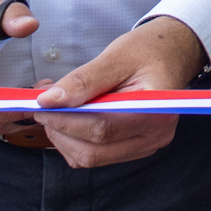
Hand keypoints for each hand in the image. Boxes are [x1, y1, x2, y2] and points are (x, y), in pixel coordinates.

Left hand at [31, 17, 206, 167]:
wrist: (170, 56)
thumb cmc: (147, 52)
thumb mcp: (115, 57)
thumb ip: (83, 80)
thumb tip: (48, 101)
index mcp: (155, 112)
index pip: (102, 129)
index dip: (65, 120)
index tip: (41, 105)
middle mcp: (155, 136)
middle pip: (94, 150)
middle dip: (60, 130)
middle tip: (43, 107)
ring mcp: (145, 146)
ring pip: (90, 158)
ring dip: (64, 138)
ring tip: (56, 109)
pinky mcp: (133, 149)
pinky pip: (94, 157)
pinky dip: (73, 141)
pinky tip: (71, 118)